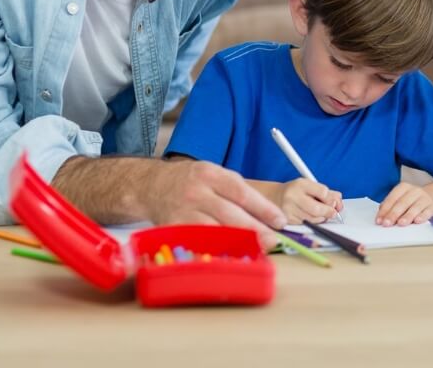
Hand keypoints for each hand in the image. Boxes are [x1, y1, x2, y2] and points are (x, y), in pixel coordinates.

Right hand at [143, 160, 285, 247]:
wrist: (153, 185)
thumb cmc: (193, 182)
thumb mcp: (215, 176)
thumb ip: (239, 193)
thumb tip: (269, 216)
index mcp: (210, 174)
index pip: (241, 192)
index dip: (263, 208)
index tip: (280, 221)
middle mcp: (196, 192)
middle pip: (229, 214)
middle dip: (255, 230)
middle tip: (273, 241)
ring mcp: (182, 212)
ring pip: (213, 232)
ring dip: (237, 243)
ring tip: (256, 251)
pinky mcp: (173, 230)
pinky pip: (197, 244)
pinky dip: (214, 251)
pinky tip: (229, 257)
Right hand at [280, 178, 342, 223]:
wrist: (273, 196)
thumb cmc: (295, 191)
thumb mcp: (309, 186)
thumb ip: (326, 192)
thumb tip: (339, 201)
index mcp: (301, 184)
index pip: (323, 192)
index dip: (331, 199)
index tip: (333, 202)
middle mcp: (292, 196)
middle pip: (317, 209)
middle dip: (328, 212)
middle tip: (333, 213)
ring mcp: (288, 209)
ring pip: (312, 219)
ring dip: (321, 219)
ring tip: (322, 215)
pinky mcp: (286, 220)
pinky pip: (305, 224)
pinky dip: (312, 222)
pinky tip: (312, 218)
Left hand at [376, 182, 432, 225]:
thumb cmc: (412, 201)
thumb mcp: (400, 199)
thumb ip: (390, 206)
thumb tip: (381, 216)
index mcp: (403, 187)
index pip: (392, 198)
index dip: (385, 210)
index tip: (379, 221)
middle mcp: (414, 191)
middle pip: (402, 203)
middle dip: (393, 214)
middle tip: (387, 224)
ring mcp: (424, 198)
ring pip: (415, 207)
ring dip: (407, 216)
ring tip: (401, 223)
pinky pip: (427, 212)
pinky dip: (422, 216)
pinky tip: (417, 221)